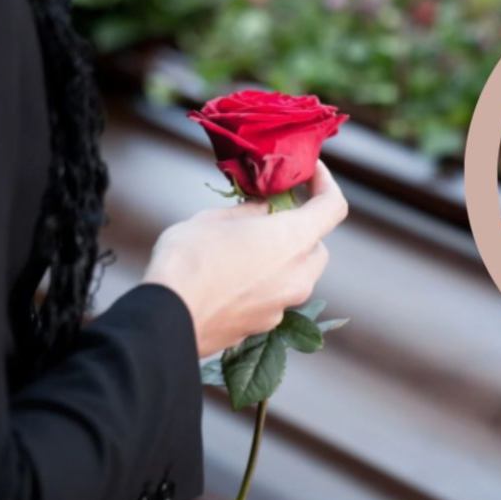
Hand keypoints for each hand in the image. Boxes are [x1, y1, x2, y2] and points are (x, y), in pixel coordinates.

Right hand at [143, 161, 347, 358]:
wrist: (167, 319)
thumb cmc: (189, 260)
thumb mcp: (216, 219)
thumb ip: (250, 212)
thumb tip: (264, 210)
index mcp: (293, 240)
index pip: (333, 207)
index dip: (326, 185)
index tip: (311, 173)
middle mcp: (298, 275)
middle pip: (317, 246)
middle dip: (300, 229)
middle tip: (270, 216)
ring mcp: (284, 306)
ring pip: (298, 275)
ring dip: (282, 258)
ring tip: (244, 248)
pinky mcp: (266, 326)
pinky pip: (276, 297)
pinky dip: (265, 284)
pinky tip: (232, 278)